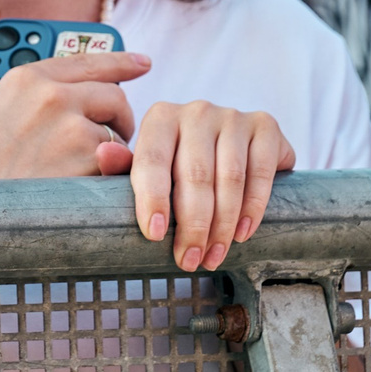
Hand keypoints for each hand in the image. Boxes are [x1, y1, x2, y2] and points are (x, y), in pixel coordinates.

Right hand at [0, 50, 150, 182]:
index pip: (87, 60)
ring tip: (91, 173)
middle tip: (107, 137)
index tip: (142, 63)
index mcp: (23, 81)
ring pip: (120, 134)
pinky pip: (121, 167)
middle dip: (117, 118)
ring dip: (114, 154)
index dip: (120, 61)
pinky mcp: (90, 164)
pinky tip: (94, 192)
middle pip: (114, 95)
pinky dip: (113, 180)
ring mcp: (75, 129)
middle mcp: (53, 96)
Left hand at [129, 99, 292, 272]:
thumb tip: (104, 153)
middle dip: (192, 226)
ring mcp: (233, 116)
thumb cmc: (179, 164)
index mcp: (161, 117)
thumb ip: (123, 166)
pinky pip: (260, 172)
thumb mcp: (148, 167)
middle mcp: (196, 111)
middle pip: (194, 175)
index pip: (153, 160)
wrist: (233, 148)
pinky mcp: (265, 126)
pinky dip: (253, 208)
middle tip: (188, 260)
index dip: (153, 199)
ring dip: (222, 225)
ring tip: (213, 256)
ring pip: (230, 178)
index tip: (155, 235)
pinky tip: (242, 234)